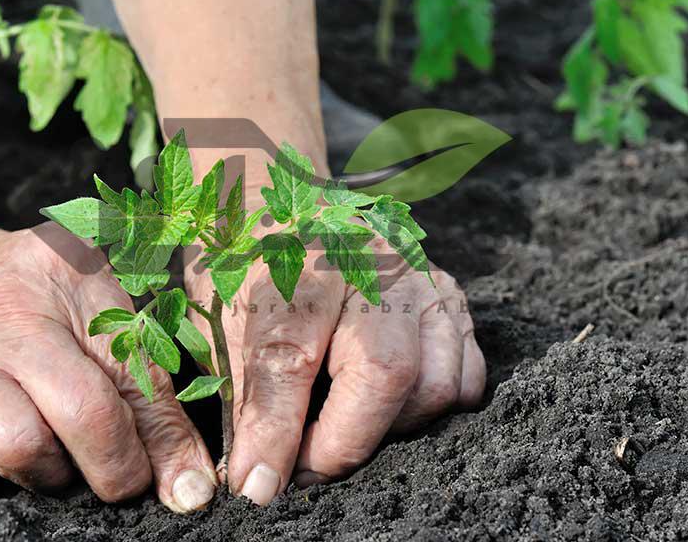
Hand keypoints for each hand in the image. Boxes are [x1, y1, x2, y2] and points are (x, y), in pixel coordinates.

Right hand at [0, 219, 216, 511]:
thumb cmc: (12, 300)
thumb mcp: (83, 307)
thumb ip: (140, 382)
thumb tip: (187, 483)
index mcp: (70, 275)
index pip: (136, 370)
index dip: (167, 441)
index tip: (186, 488)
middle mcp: (9, 309)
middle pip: (83, 411)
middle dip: (114, 468)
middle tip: (116, 479)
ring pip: (19, 448)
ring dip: (43, 473)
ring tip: (45, 452)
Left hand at [184, 208, 485, 505]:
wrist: (285, 202)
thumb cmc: (247, 266)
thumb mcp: (222, 318)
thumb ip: (244, 394)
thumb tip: (256, 480)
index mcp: (296, 257)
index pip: (289, 356)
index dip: (273, 432)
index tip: (258, 486)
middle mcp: (370, 260)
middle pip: (385, 370)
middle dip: (344, 443)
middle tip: (304, 468)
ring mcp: (420, 276)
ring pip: (434, 382)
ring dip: (388, 430)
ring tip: (343, 431)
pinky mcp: (451, 294)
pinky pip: (465, 375)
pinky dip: (430, 409)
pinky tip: (386, 408)